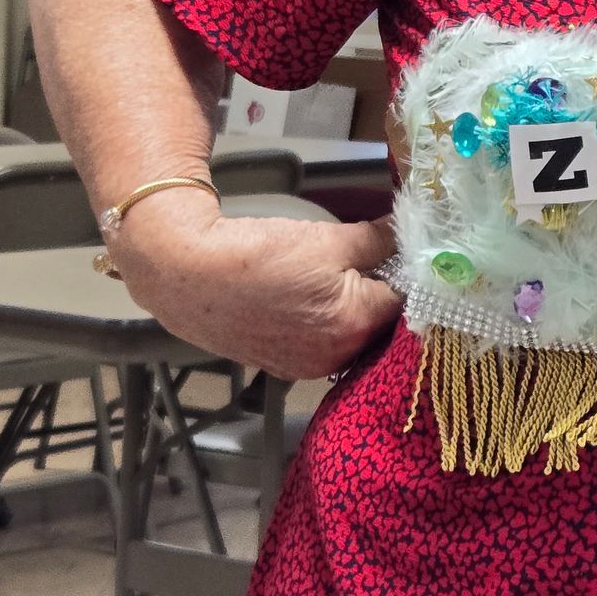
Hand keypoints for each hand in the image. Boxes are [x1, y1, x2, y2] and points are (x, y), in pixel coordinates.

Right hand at [113, 192, 401, 379]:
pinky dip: (322, 318)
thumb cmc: (261, 254)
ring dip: (351, 305)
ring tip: (336, 272)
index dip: (405, 271)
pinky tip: (309, 292)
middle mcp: (333, 359)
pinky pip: (319, 340)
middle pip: (378, 321)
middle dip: (378, 290)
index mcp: (353, 328)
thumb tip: (410, 230)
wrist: (185, 273)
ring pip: (348, 332)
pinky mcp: (278, 364)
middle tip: (374, 256)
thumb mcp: (332, 239)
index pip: (404, 299)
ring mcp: (303, 366)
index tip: (405, 250)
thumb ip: (380, 238)